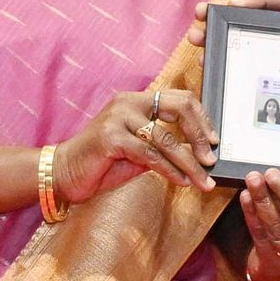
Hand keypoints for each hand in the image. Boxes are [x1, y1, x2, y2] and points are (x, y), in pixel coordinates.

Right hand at [53, 86, 217, 201]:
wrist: (65, 173)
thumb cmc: (102, 163)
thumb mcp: (141, 153)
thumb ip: (166, 148)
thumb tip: (199, 155)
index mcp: (138, 100)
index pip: (181, 98)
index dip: (202, 119)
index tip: (214, 142)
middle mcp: (129, 102)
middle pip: (180, 107)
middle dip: (200, 135)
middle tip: (211, 158)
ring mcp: (118, 117)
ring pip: (167, 139)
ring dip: (189, 163)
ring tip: (203, 181)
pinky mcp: (111, 137)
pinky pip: (150, 155)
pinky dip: (170, 170)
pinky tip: (181, 182)